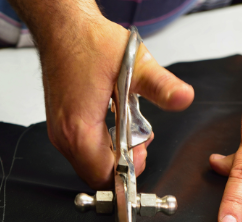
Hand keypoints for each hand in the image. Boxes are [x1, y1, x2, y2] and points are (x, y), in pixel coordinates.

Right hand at [33, 15, 193, 188]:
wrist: (63, 26)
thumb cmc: (90, 42)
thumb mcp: (135, 63)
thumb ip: (161, 86)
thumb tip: (183, 98)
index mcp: (79, 126)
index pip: (104, 175)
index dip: (128, 172)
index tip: (142, 151)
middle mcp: (64, 135)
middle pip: (96, 175)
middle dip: (122, 164)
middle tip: (138, 139)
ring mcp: (59, 132)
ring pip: (88, 164)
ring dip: (112, 155)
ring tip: (128, 128)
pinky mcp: (59, 126)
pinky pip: (81, 151)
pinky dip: (101, 145)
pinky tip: (113, 124)